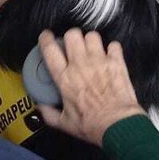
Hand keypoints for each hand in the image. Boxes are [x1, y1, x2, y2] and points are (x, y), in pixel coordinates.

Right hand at [36, 29, 143, 146]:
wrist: (118, 124)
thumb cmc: (91, 124)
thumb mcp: (64, 123)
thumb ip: (49, 113)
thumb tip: (41, 107)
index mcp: (65, 78)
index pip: (50, 50)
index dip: (46, 39)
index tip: (46, 37)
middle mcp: (81, 65)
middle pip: (72, 35)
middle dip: (71, 37)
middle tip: (72, 45)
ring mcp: (100, 61)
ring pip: (92, 36)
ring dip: (90, 41)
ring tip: (91, 49)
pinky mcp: (117, 62)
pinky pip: (113, 45)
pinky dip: (111, 49)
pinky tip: (109, 56)